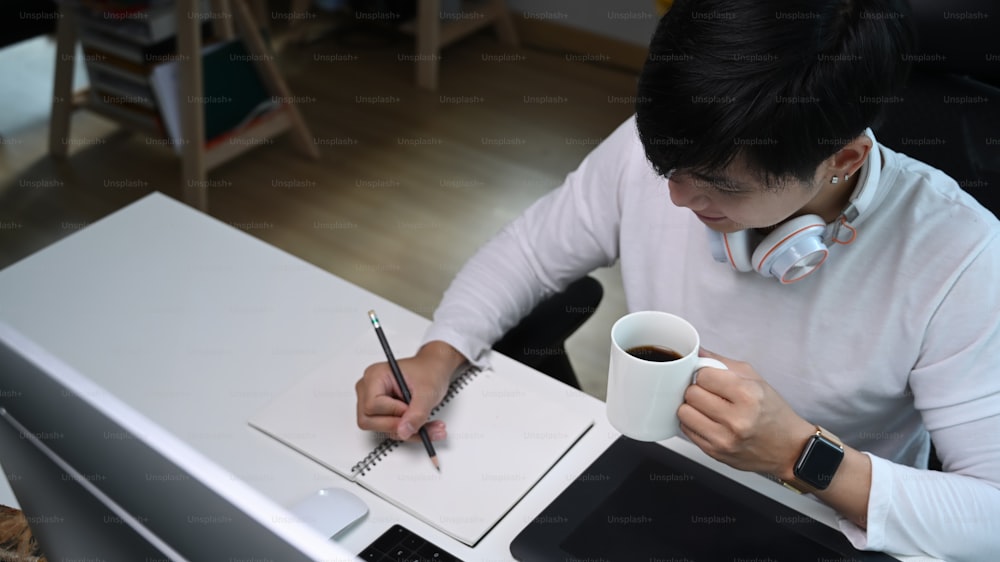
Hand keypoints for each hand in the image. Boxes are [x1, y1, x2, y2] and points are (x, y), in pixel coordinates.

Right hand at [355, 340, 465, 442]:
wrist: (434, 371)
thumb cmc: (429, 372)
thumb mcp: (428, 391)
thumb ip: (417, 413)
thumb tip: (404, 432)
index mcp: (375, 376)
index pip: (372, 405)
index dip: (393, 412)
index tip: (410, 408)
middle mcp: (368, 389)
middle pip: (368, 420)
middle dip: (397, 425)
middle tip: (418, 420)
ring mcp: (372, 402)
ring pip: (379, 429)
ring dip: (407, 432)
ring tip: (427, 425)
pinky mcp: (380, 413)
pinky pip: (388, 430)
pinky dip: (408, 432)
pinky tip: (422, 426)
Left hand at [678, 348, 814, 478]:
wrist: (789, 449)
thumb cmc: (774, 413)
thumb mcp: (756, 380)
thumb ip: (722, 363)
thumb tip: (697, 351)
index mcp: (748, 395)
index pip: (703, 375)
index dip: (705, 374)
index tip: (712, 379)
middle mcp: (736, 419)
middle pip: (691, 393)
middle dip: (697, 390)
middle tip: (710, 394)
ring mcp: (724, 439)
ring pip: (684, 412)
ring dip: (692, 407)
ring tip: (707, 408)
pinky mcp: (715, 452)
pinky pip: (686, 431)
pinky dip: (693, 423)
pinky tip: (708, 421)